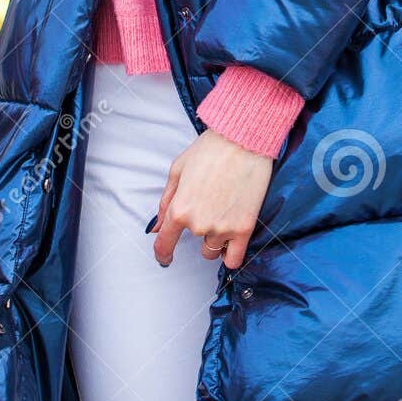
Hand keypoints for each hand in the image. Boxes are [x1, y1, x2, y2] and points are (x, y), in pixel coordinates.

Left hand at [151, 129, 272, 269]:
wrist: (244, 140)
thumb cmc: (211, 149)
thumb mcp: (178, 169)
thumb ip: (166, 202)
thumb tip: (157, 227)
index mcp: (179, 209)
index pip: (164, 244)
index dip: (162, 254)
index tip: (165, 258)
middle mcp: (199, 224)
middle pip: (195, 245)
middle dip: (199, 230)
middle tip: (210, 206)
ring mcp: (222, 228)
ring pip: (213, 251)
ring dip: (215, 240)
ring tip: (224, 215)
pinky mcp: (244, 228)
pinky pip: (234, 260)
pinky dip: (230, 255)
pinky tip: (231, 241)